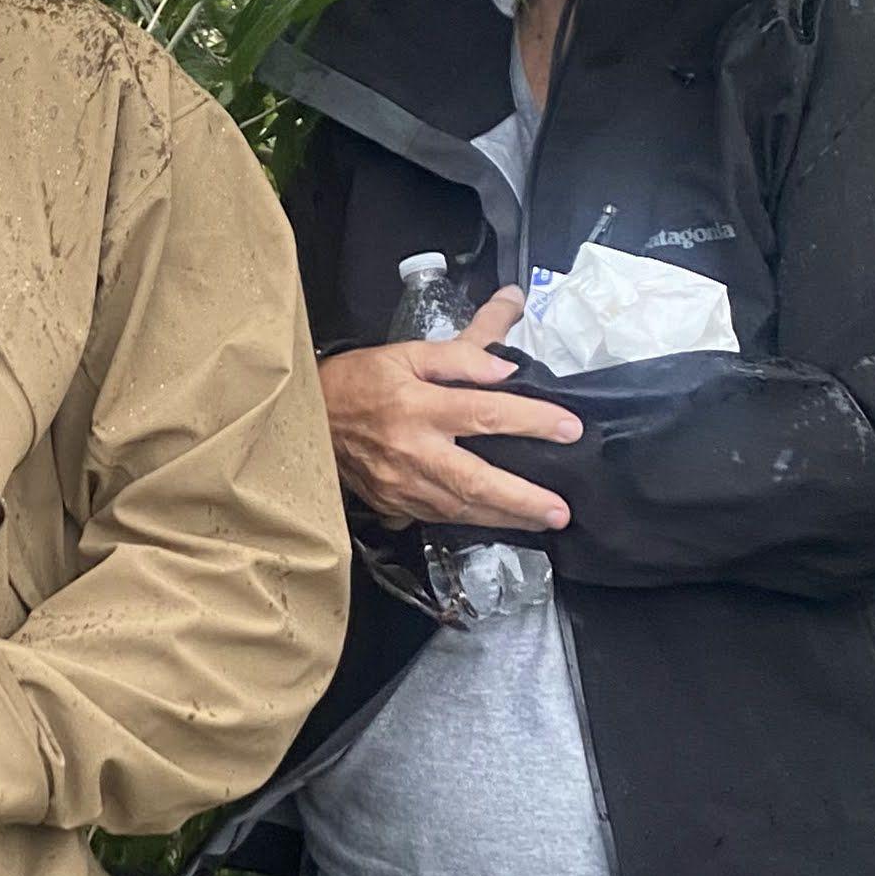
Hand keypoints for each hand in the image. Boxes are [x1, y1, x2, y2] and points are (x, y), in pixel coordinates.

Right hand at [318, 291, 581, 531]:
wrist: (306, 419)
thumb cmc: (359, 381)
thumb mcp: (406, 353)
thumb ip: (460, 356)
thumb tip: (506, 366)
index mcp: (418, 406)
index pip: (485, 413)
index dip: (530, 420)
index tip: (568, 428)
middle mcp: (412, 451)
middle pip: (476, 480)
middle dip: (522, 498)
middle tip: (560, 510)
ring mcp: (400, 485)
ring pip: (461, 509)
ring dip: (505, 518)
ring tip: (543, 520)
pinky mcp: (392, 504)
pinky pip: (440, 517)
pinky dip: (474, 522)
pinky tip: (500, 522)